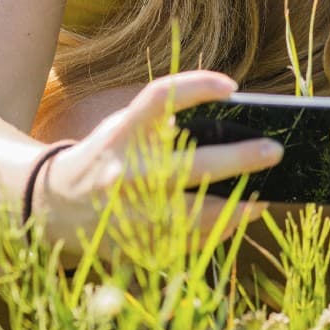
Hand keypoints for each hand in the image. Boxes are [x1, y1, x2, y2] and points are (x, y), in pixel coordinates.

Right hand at [34, 70, 282, 259]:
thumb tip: (232, 132)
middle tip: (274, 151)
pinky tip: (237, 219)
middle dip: (241, 159)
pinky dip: (218, 231)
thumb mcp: (124, 130)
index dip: (197, 87)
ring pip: (199, 215)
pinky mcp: (138, 245)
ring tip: (263, 199)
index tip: (230, 85)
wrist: (55, 207)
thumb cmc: (107, 158)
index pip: (162, 98)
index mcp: (123, 134)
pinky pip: (190, 241)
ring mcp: (133, 214)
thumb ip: (164, 128)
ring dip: (238, 208)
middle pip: (195, 165)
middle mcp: (128, 173)